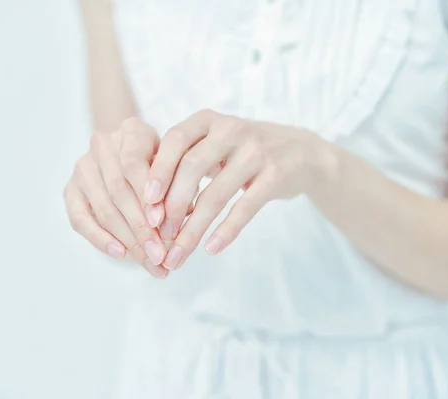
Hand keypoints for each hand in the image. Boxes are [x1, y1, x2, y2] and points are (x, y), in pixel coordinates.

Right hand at [64, 118, 168, 277]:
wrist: (127, 149)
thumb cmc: (161, 160)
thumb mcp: (174, 162)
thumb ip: (176, 184)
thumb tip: (180, 218)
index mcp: (131, 130)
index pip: (134, 163)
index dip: (147, 196)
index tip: (163, 225)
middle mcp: (103, 144)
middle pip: (119, 191)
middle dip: (141, 228)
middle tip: (160, 256)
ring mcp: (82, 166)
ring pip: (103, 208)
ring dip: (127, 240)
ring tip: (150, 263)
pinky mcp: (70, 188)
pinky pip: (79, 219)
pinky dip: (99, 238)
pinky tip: (120, 253)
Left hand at [144, 109, 333, 269]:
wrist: (301, 152)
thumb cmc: (242, 152)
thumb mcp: (213, 145)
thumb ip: (183, 162)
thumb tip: (148, 204)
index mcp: (208, 119)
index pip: (175, 140)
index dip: (158, 171)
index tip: (146, 204)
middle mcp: (231, 128)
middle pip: (192, 167)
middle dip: (172, 205)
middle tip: (159, 236)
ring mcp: (256, 150)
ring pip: (216, 193)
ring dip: (194, 227)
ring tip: (179, 253)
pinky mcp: (276, 174)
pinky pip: (246, 206)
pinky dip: (227, 230)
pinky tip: (212, 248)